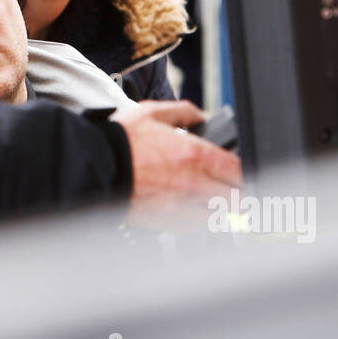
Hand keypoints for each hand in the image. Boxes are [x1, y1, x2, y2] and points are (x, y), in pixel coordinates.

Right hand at [110, 100, 241, 228]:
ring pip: (219, 215)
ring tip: (210, 197)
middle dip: (235, 190)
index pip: (238, 169)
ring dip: (219, 207)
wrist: (95, 165)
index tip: (238, 170)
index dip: (243, 170)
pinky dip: (200, 219)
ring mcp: (181, 206)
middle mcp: (192, 183)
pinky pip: (197, 227)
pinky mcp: (168, 222)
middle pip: (236, 196)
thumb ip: (183, 111)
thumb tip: (202, 116)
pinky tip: (191, 207)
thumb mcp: (152, 112)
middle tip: (228, 185)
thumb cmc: (120, 141)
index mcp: (194, 154)